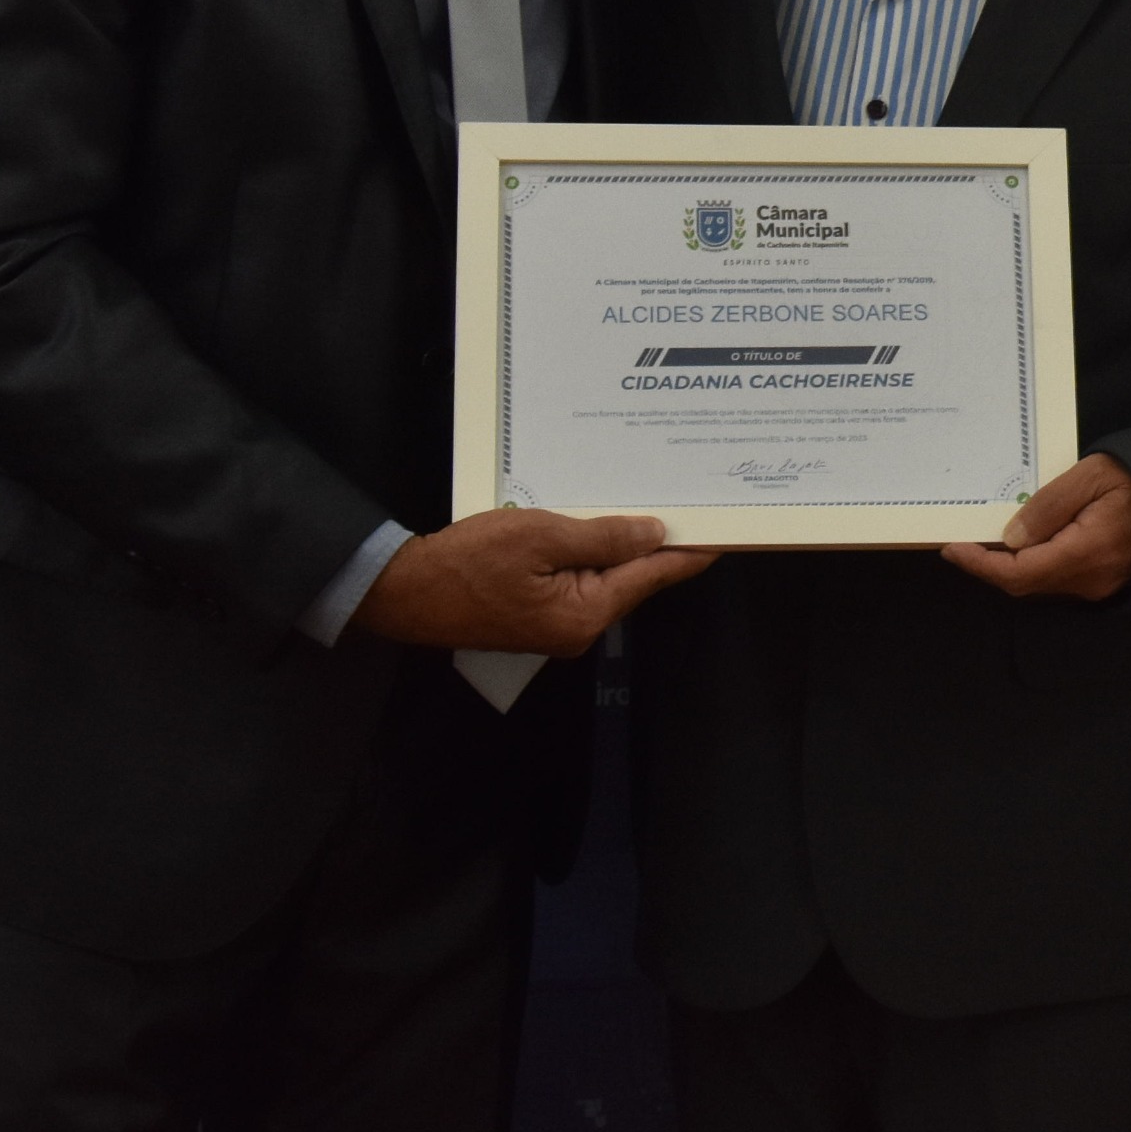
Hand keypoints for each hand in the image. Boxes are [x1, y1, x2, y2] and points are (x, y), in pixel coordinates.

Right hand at [353, 507, 713, 655]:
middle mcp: (579, 628)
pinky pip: (578, 579)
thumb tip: (655, 533)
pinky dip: (591, 553)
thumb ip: (602, 537)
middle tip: (690, 503)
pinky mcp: (536, 614)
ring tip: (650, 507)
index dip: (689, 551)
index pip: (654, 576)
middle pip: (633, 579)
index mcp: (586, 613)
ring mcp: (556, 625)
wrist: (404, 592)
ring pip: (605, 578)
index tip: (726, 532)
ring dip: (622, 546)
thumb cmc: (468, 562)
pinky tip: (598, 526)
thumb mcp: (541, 536)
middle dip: (659, 544)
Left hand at [941, 453, 1130, 600]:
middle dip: (990, 565)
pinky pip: (1056, 579)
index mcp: (1087, 551)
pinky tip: (1022, 544)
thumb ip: (1050, 505)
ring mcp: (1097, 586)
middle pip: (1025, 583)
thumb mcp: (1093, 475)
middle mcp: (1090, 579)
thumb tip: (1010, 537)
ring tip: (988, 539)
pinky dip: (1032, 565)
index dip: (982, 564)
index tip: (954, 548)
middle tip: (964, 540)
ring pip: (1039, 583)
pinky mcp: (1101, 583)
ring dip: (1010, 565)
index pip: (1020, 572)